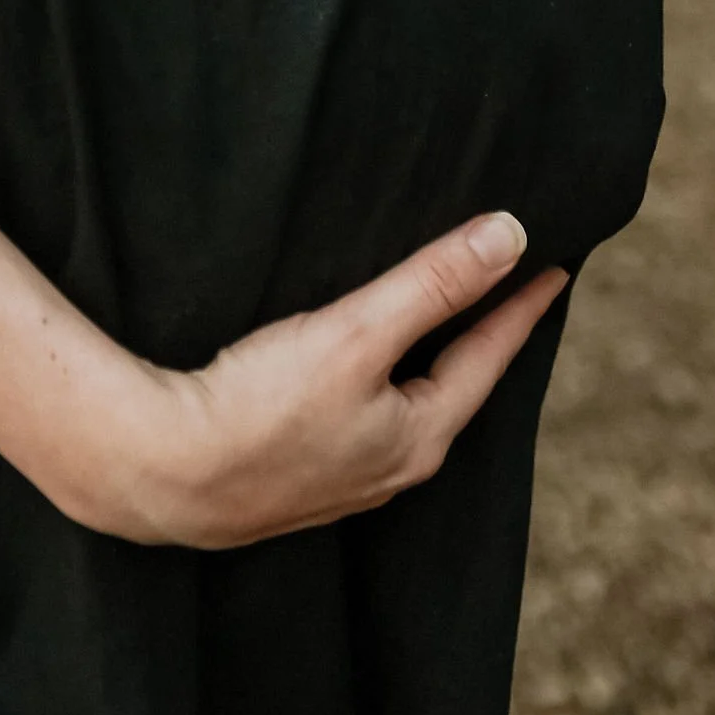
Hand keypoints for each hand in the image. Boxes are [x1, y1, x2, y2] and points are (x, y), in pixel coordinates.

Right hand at [101, 212, 566, 549]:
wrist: (161, 474)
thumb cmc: (262, 407)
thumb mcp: (357, 335)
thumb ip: (433, 284)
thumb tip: (510, 236)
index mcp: (418, 437)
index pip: (488, 357)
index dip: (519, 306)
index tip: (553, 266)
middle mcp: (389, 466)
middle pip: (453, 389)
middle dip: (480, 340)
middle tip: (506, 295)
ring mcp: (340, 477)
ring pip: (405, 408)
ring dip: (428, 363)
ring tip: (439, 327)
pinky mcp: (293, 473)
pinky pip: (361, 419)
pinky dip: (378, 383)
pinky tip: (354, 374)